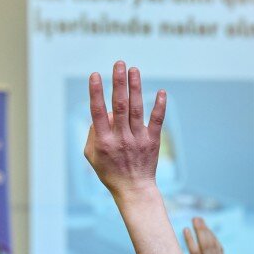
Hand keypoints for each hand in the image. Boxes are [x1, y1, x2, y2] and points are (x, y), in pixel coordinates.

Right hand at [83, 61, 166, 199]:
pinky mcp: (152, 142)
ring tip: (133, 70)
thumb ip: (92, 133)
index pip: (98, 112)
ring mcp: (138, 139)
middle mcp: (121, 138)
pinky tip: (162, 92)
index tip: (96, 75)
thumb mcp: (91, 156)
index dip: (96, 92)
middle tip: (119, 64)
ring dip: (135, 88)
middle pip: (119, 106)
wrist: (133, 189)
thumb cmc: (109, 171)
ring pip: (136, 110)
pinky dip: (159, 107)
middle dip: (118, 83)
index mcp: (104, 141)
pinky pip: (157, 121)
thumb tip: (103, 112)